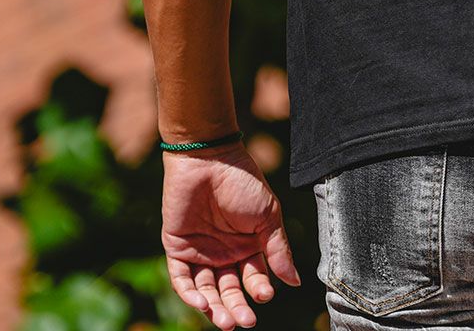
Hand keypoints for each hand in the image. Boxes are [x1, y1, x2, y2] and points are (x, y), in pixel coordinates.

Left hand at [161, 141, 300, 327]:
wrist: (209, 158)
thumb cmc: (242, 182)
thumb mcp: (267, 215)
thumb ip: (279, 249)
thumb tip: (296, 282)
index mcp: (247, 245)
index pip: (253, 277)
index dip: (259, 289)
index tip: (265, 294)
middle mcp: (224, 253)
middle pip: (230, 290)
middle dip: (237, 308)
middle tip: (245, 321)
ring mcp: (200, 252)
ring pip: (207, 290)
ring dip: (215, 308)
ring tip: (226, 321)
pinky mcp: (178, 249)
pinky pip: (182, 279)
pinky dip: (190, 294)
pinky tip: (204, 303)